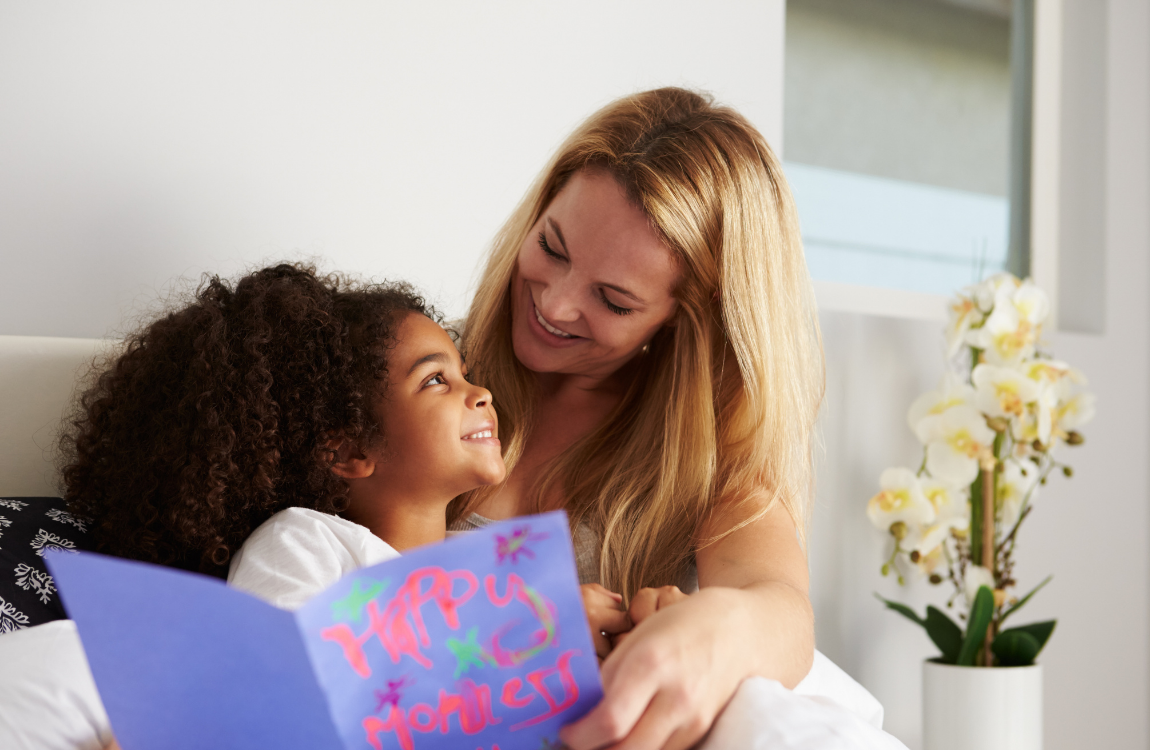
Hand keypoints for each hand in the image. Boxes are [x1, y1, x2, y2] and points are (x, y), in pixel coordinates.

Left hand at [560, 587, 749, 749]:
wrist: (740, 630)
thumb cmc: (682, 625)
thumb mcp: (638, 637)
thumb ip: (610, 675)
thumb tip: (579, 709)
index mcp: (652, 663)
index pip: (610, 720)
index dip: (580, 734)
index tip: (566, 730)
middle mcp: (676, 696)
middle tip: (579, 740)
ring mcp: (694, 718)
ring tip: (602, 737)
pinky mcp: (703, 730)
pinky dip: (643, 749)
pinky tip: (632, 734)